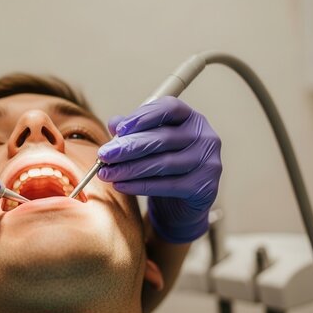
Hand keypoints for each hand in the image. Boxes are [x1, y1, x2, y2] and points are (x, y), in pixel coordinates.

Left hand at [97, 96, 221, 242]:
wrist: (181, 204)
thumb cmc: (162, 167)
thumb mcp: (146, 145)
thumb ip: (131, 131)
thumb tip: (113, 123)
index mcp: (191, 118)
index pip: (169, 108)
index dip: (143, 116)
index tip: (118, 130)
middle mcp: (205, 136)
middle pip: (163, 138)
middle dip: (128, 147)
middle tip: (103, 155)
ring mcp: (208, 162)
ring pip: (163, 163)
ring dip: (130, 169)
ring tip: (106, 173)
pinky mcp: (205, 186)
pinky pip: (167, 185)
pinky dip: (140, 186)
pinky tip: (120, 185)